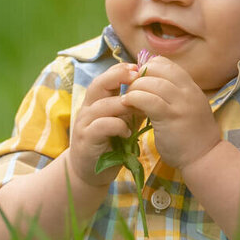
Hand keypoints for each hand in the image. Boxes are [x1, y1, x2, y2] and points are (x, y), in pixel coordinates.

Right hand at [67, 62, 139, 188]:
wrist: (90, 172)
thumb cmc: (109, 144)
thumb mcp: (123, 122)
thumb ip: (133, 109)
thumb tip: (154, 92)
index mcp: (97, 102)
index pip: (105, 79)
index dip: (119, 71)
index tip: (138, 67)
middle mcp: (88, 109)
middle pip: (98, 85)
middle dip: (117, 77)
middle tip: (136, 75)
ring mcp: (85, 124)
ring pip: (101, 106)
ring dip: (122, 105)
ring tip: (138, 109)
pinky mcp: (86, 140)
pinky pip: (100, 126)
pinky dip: (116, 126)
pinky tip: (128, 132)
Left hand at [121, 55, 218, 170]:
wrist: (204, 158)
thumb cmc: (192, 136)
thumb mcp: (188, 107)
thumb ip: (174, 95)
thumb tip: (150, 82)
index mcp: (191, 87)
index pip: (167, 64)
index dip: (149, 68)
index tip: (140, 79)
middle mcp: (188, 91)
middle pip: (158, 69)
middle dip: (139, 76)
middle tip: (130, 88)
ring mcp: (180, 103)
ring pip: (151, 83)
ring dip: (134, 88)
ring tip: (127, 98)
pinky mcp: (170, 117)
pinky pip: (148, 99)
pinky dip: (134, 98)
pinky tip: (127, 103)